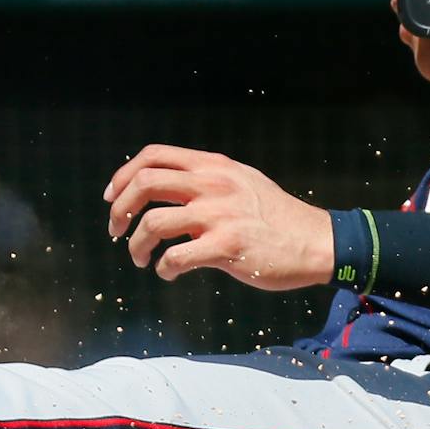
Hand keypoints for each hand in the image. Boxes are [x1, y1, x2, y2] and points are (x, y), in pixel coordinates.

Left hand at [104, 145, 334, 291]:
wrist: (316, 241)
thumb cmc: (277, 217)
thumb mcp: (242, 181)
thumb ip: (207, 180)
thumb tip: (166, 190)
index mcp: (214, 166)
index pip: (153, 155)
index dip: (123, 175)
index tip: (112, 197)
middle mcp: (213, 185)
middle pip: (144, 183)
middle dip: (120, 209)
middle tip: (116, 229)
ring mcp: (219, 215)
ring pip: (153, 223)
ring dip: (136, 245)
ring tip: (141, 259)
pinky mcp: (227, 247)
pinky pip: (176, 258)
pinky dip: (163, 268)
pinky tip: (169, 273)